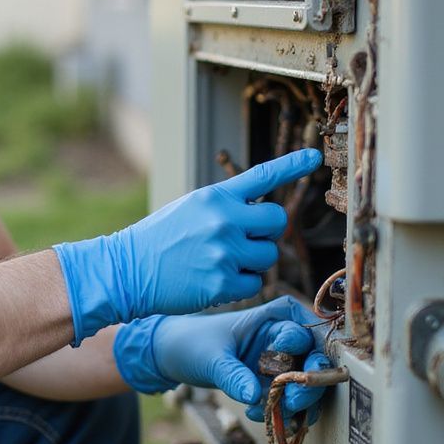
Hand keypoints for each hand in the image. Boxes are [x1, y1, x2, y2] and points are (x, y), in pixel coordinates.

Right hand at [53, 149, 321, 344]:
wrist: (128, 269)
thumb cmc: (160, 238)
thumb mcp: (190, 208)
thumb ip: (225, 206)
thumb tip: (262, 216)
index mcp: (215, 197)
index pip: (262, 176)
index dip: (292, 166)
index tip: (316, 158)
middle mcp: (223, 220)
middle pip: (277, 220)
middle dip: (267, 230)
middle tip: (246, 239)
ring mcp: (224, 252)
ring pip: (269, 254)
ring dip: (253, 260)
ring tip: (222, 261)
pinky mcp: (222, 284)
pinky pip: (255, 283)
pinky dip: (241, 284)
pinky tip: (215, 280)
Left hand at [111, 296, 331, 420]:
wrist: (174, 355)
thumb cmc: (193, 343)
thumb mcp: (212, 357)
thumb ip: (233, 374)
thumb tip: (255, 395)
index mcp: (274, 317)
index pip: (305, 332)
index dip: (302, 351)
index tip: (286, 370)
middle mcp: (285, 337)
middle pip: (315, 358)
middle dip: (309, 382)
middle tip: (292, 401)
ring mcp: (282, 362)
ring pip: (308, 383)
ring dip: (297, 403)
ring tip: (271, 412)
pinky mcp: (275, 384)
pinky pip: (292, 401)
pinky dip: (282, 412)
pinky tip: (256, 414)